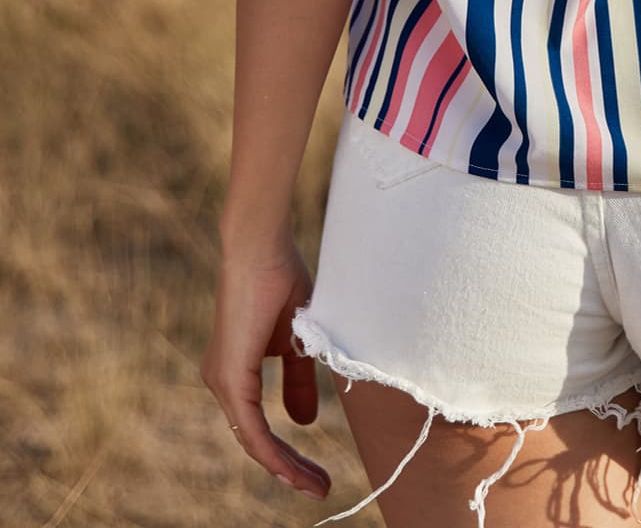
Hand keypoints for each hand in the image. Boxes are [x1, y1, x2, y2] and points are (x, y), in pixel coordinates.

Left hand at [199, 236, 330, 501]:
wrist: (262, 248)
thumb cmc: (280, 279)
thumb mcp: (299, 339)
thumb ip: (299, 379)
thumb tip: (304, 422)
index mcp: (235, 371)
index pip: (258, 426)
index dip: (286, 454)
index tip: (316, 474)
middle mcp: (222, 381)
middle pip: (255, 440)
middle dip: (289, 469)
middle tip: (320, 488)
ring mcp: (222, 381)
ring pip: (253, 440)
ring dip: (285, 467)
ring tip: (316, 485)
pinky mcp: (229, 378)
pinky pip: (251, 429)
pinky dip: (273, 452)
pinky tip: (294, 468)